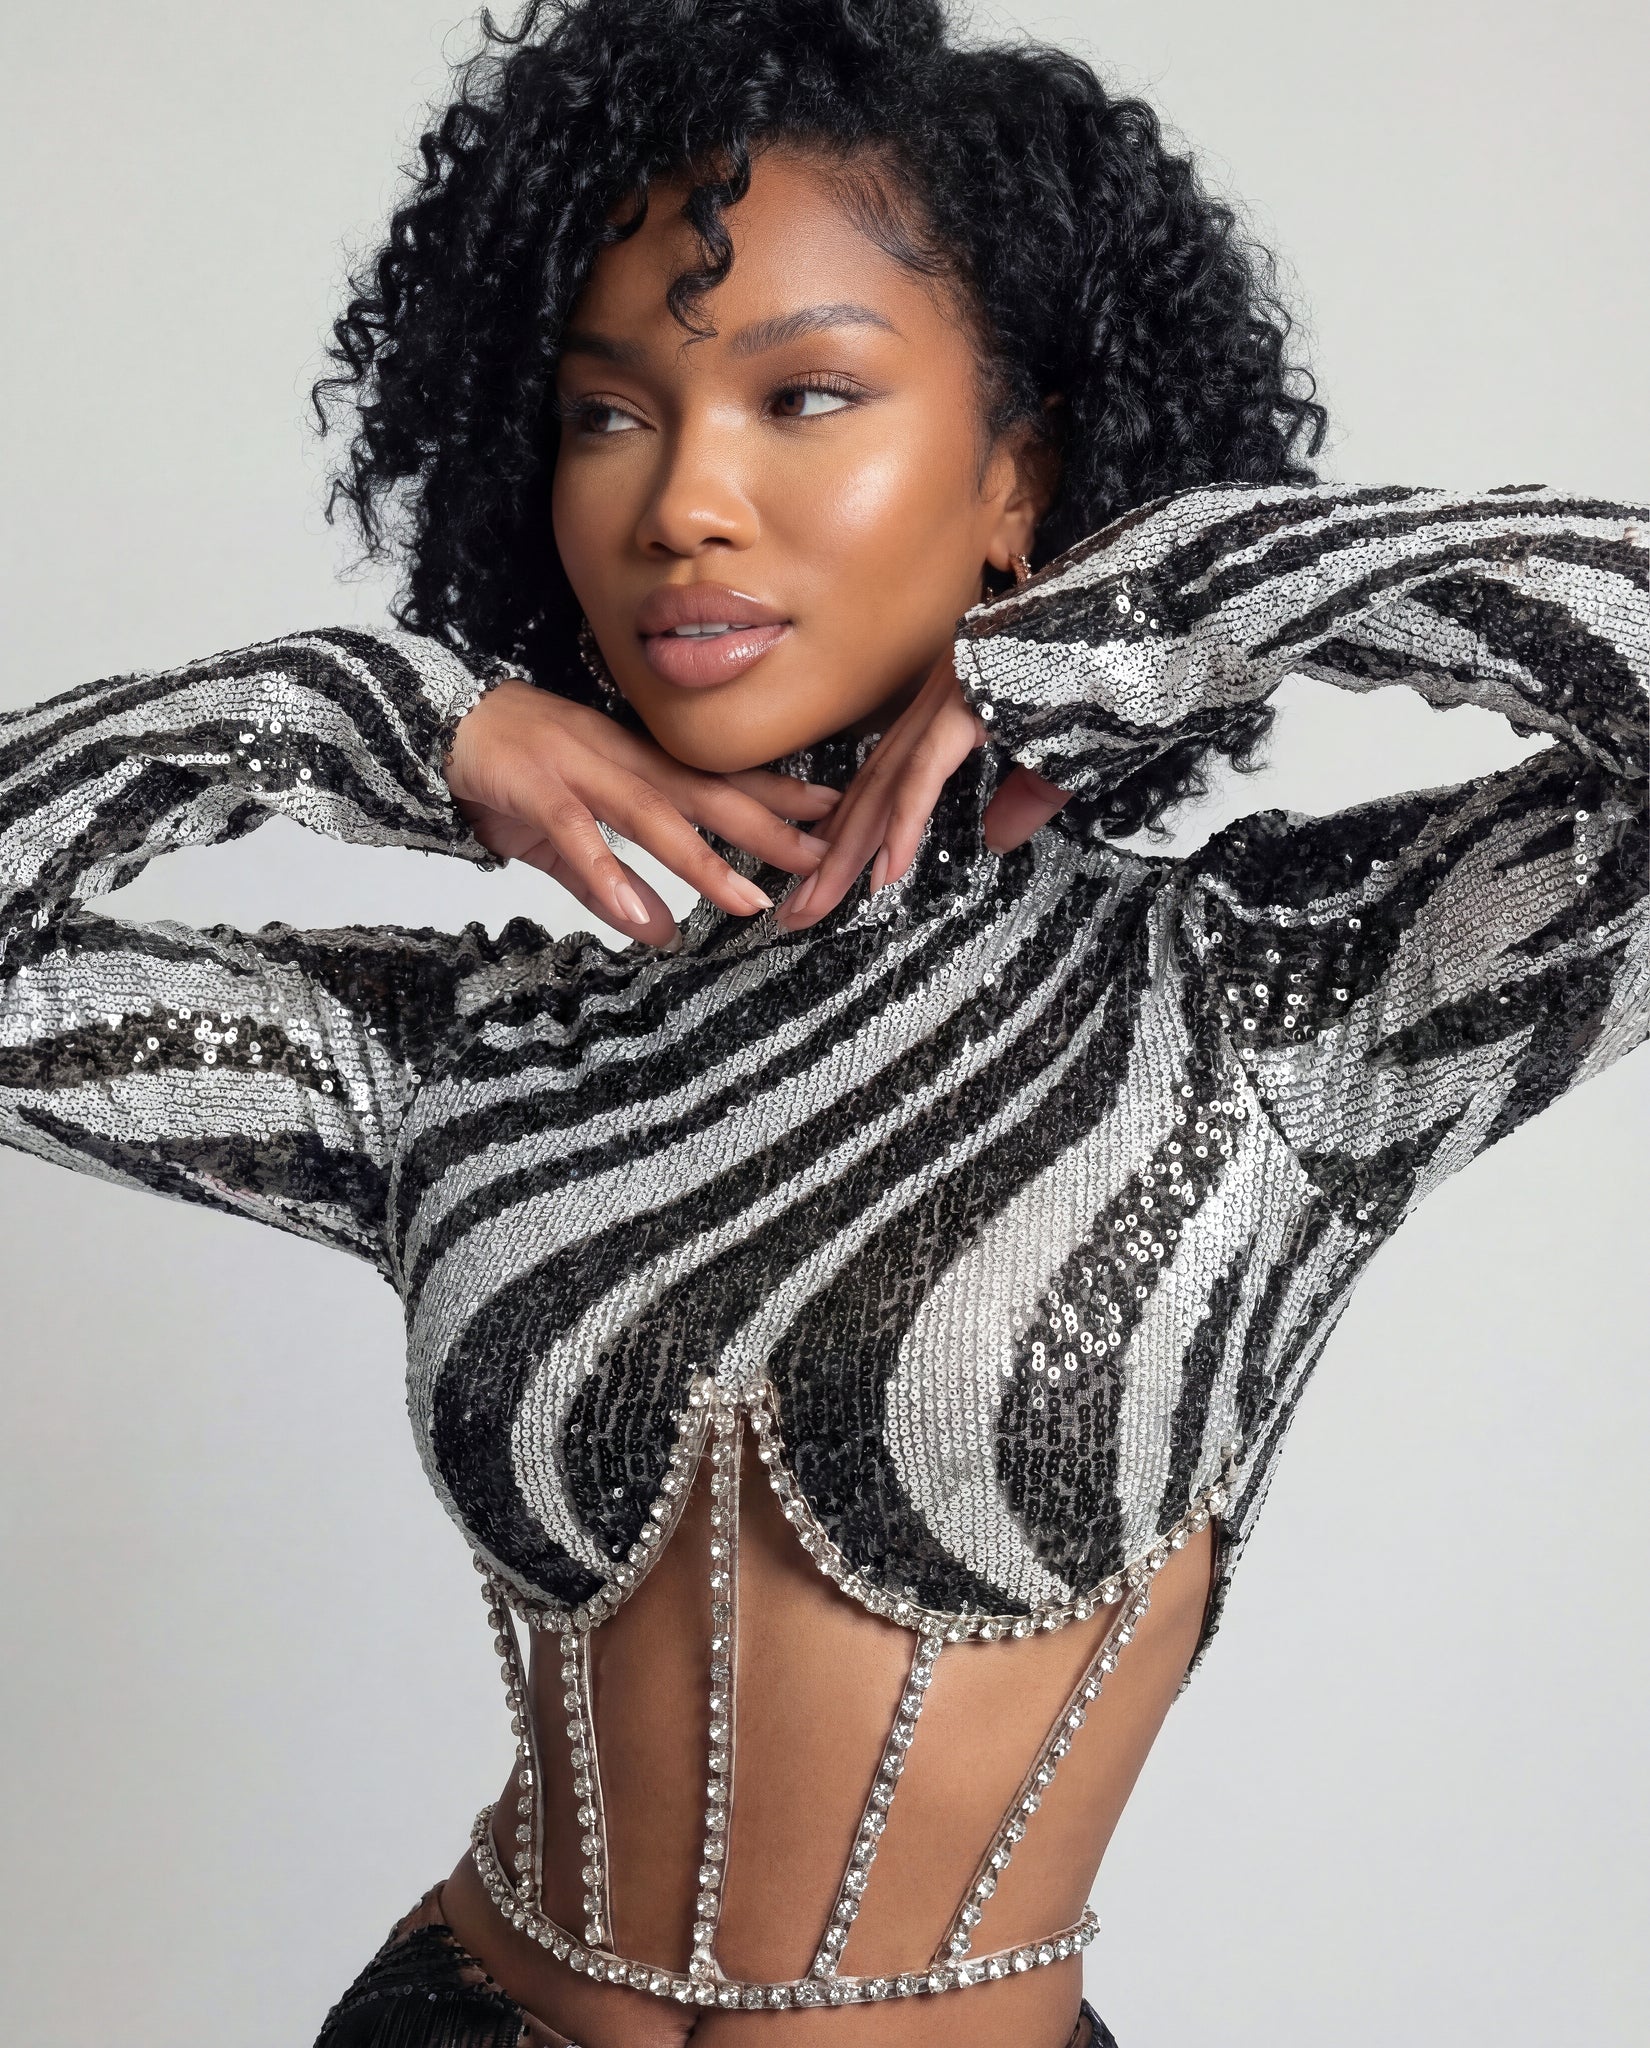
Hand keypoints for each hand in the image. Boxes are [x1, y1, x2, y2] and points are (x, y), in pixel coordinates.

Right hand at [445, 677, 839, 944]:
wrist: (436, 723)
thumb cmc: (511, 773)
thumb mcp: (566, 837)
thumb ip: (612, 887)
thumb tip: (661, 934)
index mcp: (635, 764)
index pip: (719, 779)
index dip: (777, 794)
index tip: (835, 810)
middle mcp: (620, 760)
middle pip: (706, 795)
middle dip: (767, 828)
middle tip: (822, 860)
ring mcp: (579, 770)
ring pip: (653, 816)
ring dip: (703, 862)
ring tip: (747, 903)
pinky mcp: (535, 789)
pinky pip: (578, 835)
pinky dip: (609, 875)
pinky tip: (641, 915)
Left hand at [773, 653, 1070, 931]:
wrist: (1126, 618)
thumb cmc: (1098, 674)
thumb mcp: (1060, 757)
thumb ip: (1024, 797)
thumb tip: (997, 838)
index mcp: (949, 712)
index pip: (885, 782)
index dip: (849, 832)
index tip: (821, 876)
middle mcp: (935, 705)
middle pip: (870, 793)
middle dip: (829, 858)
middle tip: (796, 910)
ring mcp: (948, 700)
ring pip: (884, 788)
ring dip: (849, 852)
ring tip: (818, 903)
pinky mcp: (970, 702)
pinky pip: (927, 772)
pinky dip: (904, 823)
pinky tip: (885, 870)